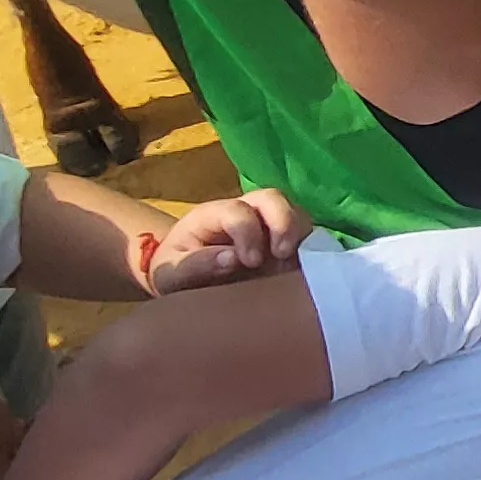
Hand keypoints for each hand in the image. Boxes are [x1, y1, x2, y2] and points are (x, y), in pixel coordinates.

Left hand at [148, 188, 310, 293]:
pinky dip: (309, 248)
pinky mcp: (281, 243)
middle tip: (283, 253)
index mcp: (211, 215)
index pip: (238, 210)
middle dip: (283, 220)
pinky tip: (303, 269)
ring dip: (299, 233)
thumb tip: (231, 259)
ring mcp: (265, 226)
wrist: (182, 281)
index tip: (250, 262)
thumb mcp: (171, 274)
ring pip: (294, 211)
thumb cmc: (173, 274)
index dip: (248, 232)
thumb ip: (195, 265)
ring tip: (295, 263)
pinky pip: (304, 236)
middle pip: (272, 197)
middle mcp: (243, 213)